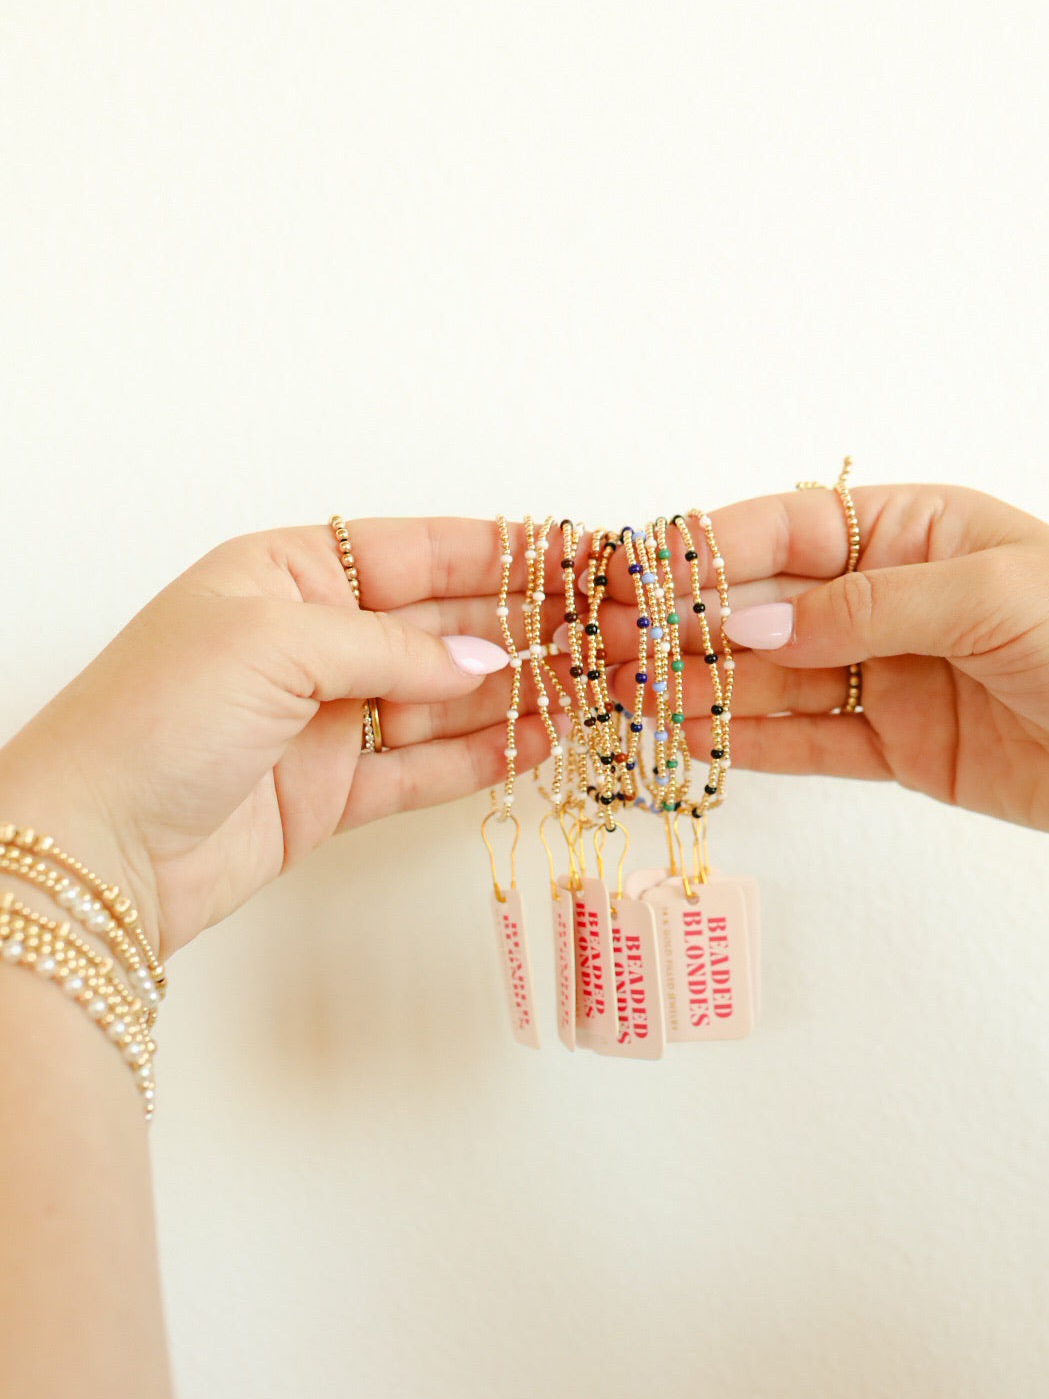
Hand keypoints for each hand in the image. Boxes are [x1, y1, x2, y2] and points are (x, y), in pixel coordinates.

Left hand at [0, 518, 572, 958]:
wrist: (96, 846)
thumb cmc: (157, 717)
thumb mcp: (275, 643)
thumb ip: (393, 650)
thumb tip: (488, 668)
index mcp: (285, 575)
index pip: (414, 551)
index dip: (497, 552)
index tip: (572, 553)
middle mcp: (311, 641)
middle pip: (438, 625)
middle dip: (519, 626)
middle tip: (601, 629)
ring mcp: (325, 720)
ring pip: (442, 699)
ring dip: (514, 693)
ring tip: (591, 686)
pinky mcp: (334, 793)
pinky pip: (426, 766)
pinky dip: (483, 756)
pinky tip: (540, 742)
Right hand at [597, 484, 1048, 886]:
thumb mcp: (989, 596)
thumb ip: (862, 610)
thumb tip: (747, 619)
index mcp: (919, 530)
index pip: (793, 527)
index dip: (713, 546)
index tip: (642, 570)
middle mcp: (892, 598)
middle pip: (768, 605)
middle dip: (688, 622)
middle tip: (608, 644)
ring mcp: (888, 676)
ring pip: (774, 677)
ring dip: (700, 685)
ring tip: (623, 696)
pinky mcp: (895, 748)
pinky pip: (805, 741)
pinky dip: (746, 742)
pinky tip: (687, 740)